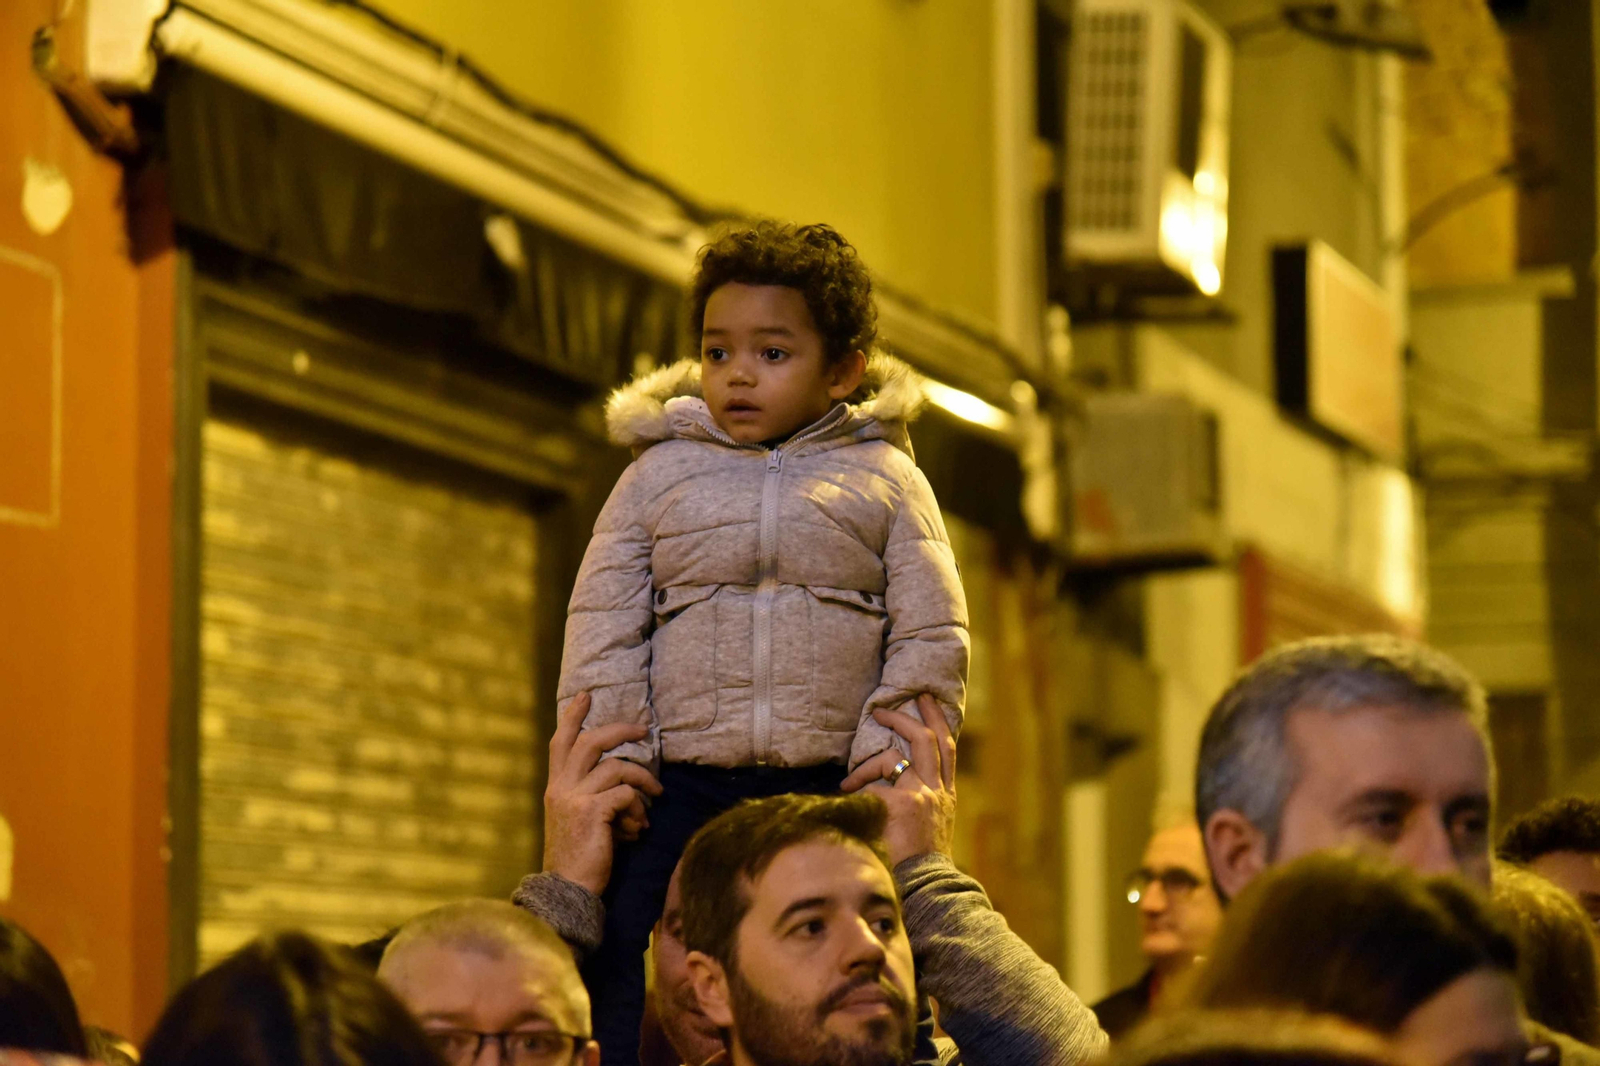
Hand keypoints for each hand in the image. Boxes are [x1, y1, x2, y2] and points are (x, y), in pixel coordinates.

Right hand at [542, 693, 662, 895]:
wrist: (568, 891)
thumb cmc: (580, 858)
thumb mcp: (583, 822)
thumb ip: (600, 800)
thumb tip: (632, 793)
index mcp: (556, 788)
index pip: (560, 742)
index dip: (573, 716)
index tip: (586, 695)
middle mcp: (560, 788)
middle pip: (591, 741)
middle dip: (620, 730)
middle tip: (644, 729)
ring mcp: (574, 798)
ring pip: (617, 768)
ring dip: (643, 780)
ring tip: (657, 795)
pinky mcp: (591, 811)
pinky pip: (625, 794)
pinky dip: (638, 808)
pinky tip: (639, 828)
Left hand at [840, 694, 955, 865]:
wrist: (927, 889)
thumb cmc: (922, 866)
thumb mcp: (932, 829)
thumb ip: (921, 804)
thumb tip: (893, 786)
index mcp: (946, 795)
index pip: (947, 748)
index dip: (937, 721)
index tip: (925, 702)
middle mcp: (937, 790)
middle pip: (928, 739)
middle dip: (908, 716)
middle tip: (887, 706)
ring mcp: (921, 794)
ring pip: (895, 754)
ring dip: (867, 761)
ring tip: (848, 780)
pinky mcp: (901, 802)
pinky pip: (872, 784)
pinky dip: (858, 787)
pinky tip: (846, 799)